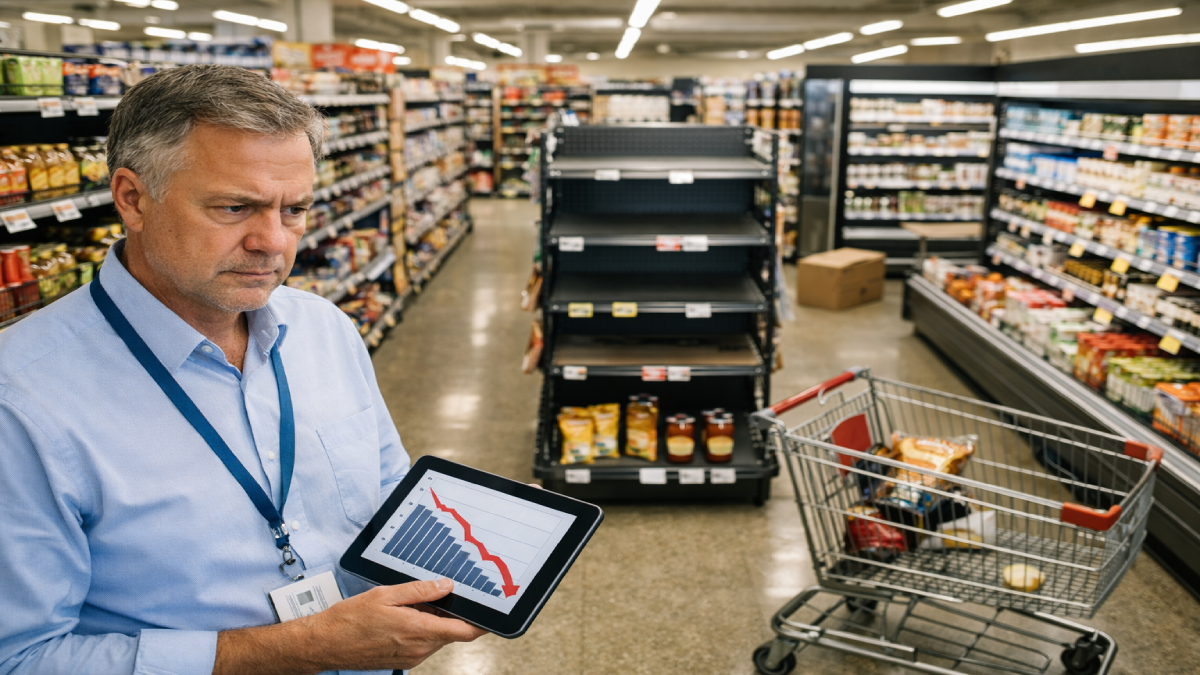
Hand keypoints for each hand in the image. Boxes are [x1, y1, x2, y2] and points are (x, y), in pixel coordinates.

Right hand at [304, 578, 486, 670]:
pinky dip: (421, 629)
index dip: (482, 623)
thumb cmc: (350, 619)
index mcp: (419, 631)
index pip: (465, 631)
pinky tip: (404, 616)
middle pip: (451, 632)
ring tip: (411, 604)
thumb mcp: (387, 594)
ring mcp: (411, 658)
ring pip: (436, 637)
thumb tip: (446, 586)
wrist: (325, 644)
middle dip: (450, 613)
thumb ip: (420, 591)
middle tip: (439, 593)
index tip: (492, 612)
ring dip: (433, 621)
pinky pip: (423, 643)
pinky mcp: (403, 661)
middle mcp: (419, 649)